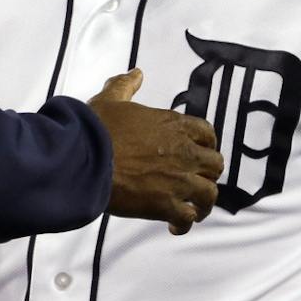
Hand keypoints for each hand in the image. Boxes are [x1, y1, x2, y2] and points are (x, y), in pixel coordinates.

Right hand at [90, 70, 221, 234]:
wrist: (85, 159)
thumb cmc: (97, 129)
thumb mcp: (111, 99)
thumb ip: (126, 86)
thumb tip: (137, 73)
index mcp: (174, 125)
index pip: (207, 133)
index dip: (207, 145)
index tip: (200, 153)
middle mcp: (184, 152)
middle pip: (215, 165)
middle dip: (207, 174)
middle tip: (194, 182)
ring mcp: (179, 180)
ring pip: (208, 194)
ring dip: (202, 202)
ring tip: (191, 210)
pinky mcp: (167, 205)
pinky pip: (188, 217)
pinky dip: (185, 223)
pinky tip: (174, 226)